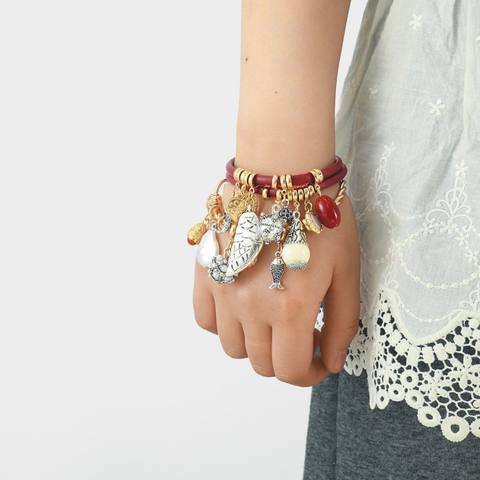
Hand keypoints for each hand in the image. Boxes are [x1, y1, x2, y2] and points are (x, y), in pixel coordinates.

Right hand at [192, 185, 359, 386]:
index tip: (320, 361)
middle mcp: (250, 306)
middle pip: (261, 364)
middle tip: (303, 335)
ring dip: (257, 345)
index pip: (291, 371)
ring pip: (233, 347)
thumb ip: (341, 323)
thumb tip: (331, 362)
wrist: (283, 174)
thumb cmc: (321, 218)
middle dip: (287, 359)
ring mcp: (223, 290)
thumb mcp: (347, 271)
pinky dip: (223, 325)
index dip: (310, 375)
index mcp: (290, 308)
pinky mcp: (207, 273)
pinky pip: (204, 320)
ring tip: (273, 320)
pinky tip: (242, 308)